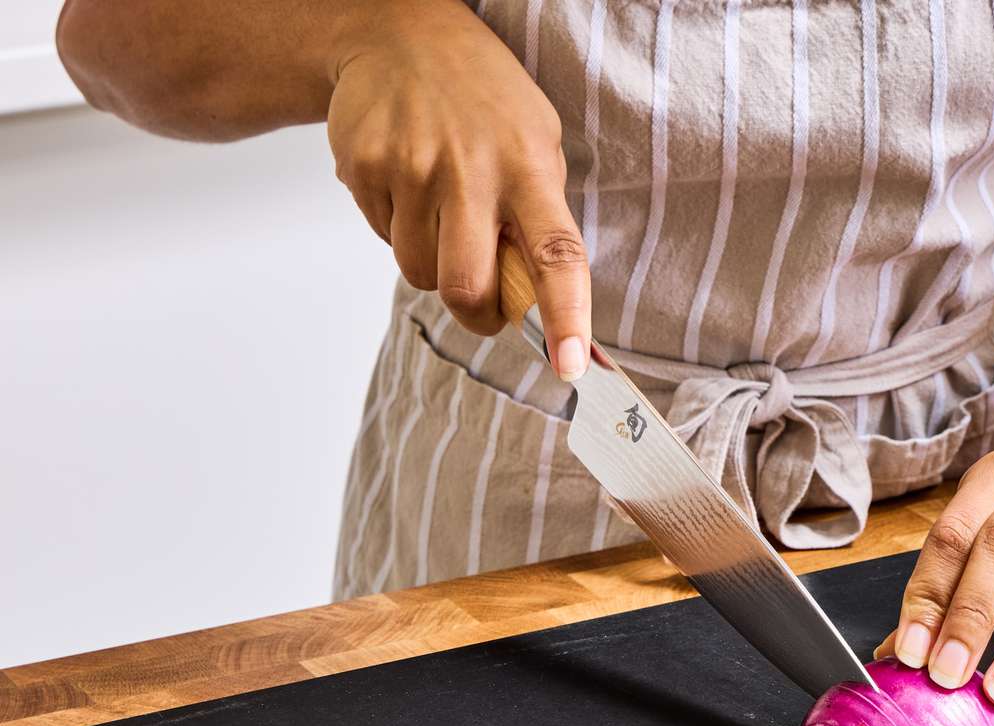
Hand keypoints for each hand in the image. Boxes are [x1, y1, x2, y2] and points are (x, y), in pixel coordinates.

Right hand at [326, 1, 589, 379]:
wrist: (398, 34)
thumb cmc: (484, 100)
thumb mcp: (535, 140)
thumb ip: (539, 213)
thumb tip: (541, 300)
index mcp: (528, 167)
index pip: (556, 255)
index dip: (565, 316)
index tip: (570, 364)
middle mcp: (469, 170)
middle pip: (465, 286)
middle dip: (475, 313)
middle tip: (483, 305)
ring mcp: (410, 168)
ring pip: (418, 271)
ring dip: (432, 264)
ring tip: (441, 215)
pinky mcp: (363, 167)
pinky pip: (381, 237)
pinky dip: (396, 228)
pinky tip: (407, 183)